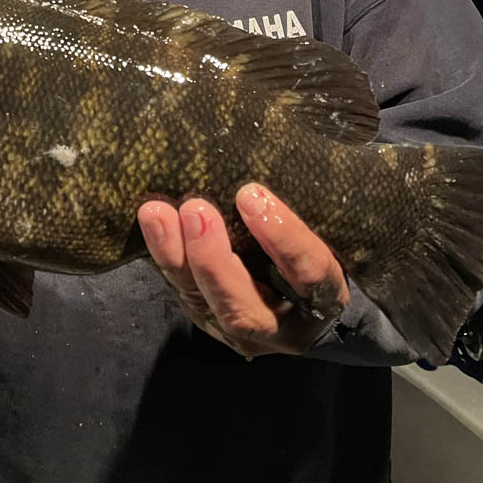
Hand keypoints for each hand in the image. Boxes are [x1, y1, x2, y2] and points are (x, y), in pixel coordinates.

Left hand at [137, 184, 348, 358]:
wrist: (309, 308)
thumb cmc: (321, 253)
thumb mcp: (331, 236)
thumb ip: (310, 208)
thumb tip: (278, 151)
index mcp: (323, 300)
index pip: (309, 274)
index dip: (283, 237)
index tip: (251, 194)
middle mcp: (280, 327)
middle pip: (244, 308)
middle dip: (214, 259)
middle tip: (196, 209)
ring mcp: (239, 331)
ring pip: (203, 303)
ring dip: (175, 257)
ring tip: (155, 212)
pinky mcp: (208, 319)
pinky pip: (181, 292)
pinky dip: (163, 257)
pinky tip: (150, 222)